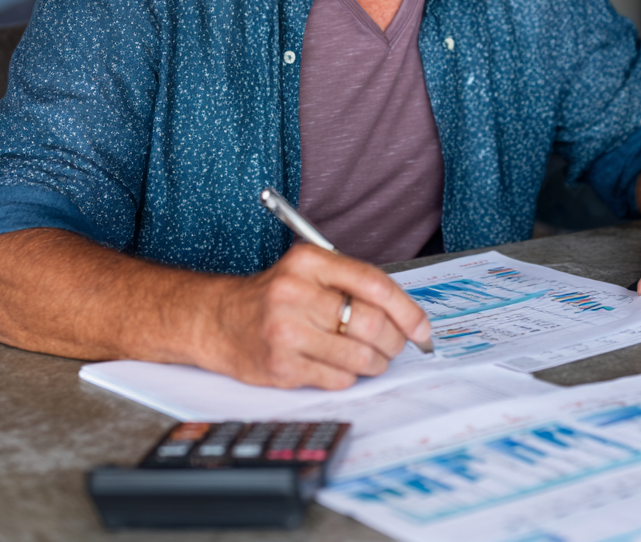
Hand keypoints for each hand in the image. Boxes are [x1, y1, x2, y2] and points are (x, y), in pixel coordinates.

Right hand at [204, 244, 432, 388]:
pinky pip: (338, 378)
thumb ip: (353, 283)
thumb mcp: (310, 271)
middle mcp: (296, 292)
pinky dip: (349, 375)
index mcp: (309, 261)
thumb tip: (408, 316)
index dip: (407, 310)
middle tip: (396, 345)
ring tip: (371, 357)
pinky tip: (338, 364)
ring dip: (375, 362)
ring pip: (359, 356)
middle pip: (370, 323)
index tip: (422, 328)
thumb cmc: (275, 295)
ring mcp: (286, 331)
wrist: (218, 319)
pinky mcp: (280, 365)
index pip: (374, 284)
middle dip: (394, 341)